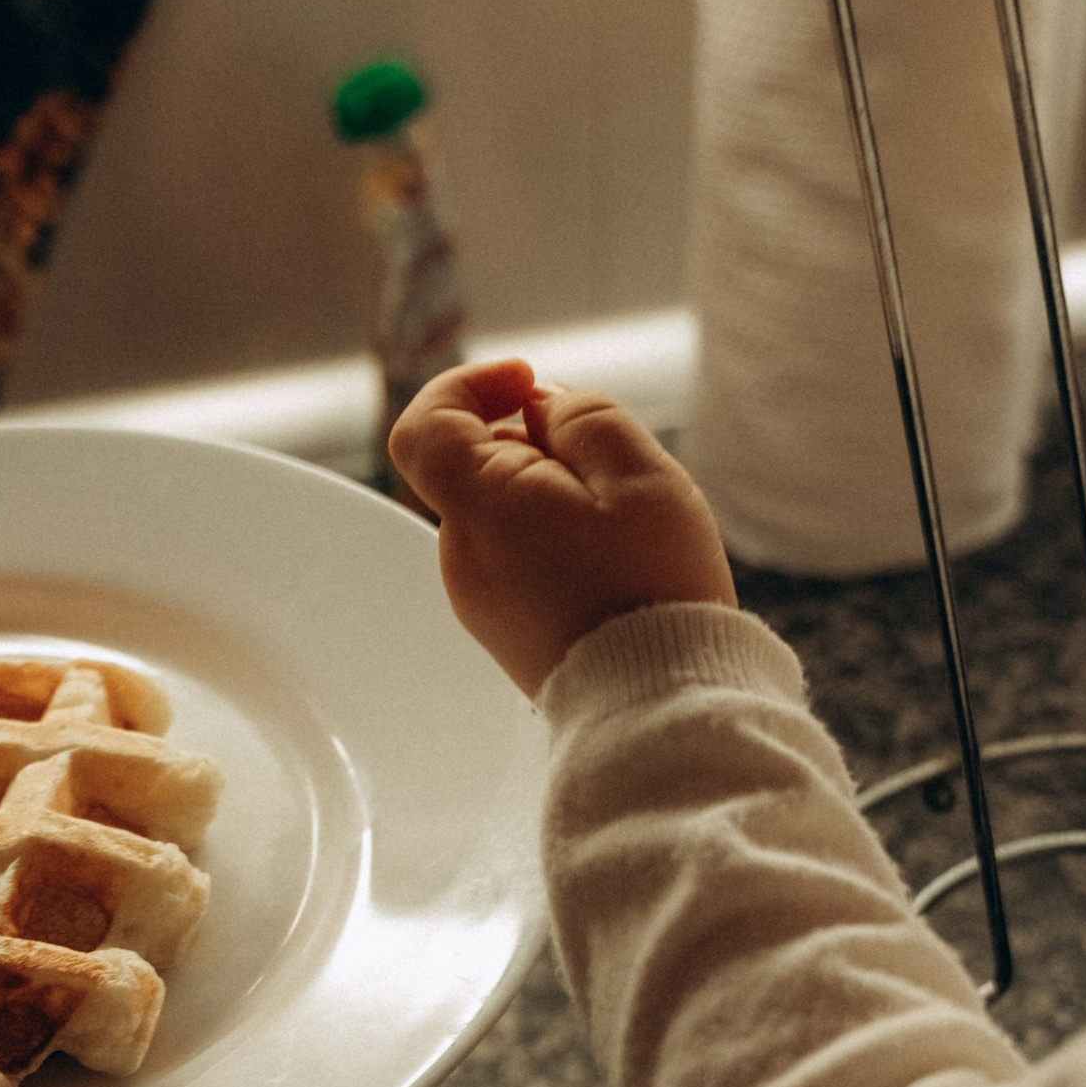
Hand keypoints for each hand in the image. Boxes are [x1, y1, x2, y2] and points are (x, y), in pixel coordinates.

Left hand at [388, 358, 735, 697]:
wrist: (660, 703)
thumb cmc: (654, 587)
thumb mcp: (638, 474)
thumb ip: (580, 419)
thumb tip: (539, 407)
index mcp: (481, 510)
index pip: (425, 426)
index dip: (469, 386)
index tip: (528, 383)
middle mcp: (461, 557)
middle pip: (478, 465)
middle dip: (539, 444)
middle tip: (614, 471)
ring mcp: (478, 599)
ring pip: (505, 512)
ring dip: (557, 495)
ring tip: (625, 529)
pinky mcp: (504, 629)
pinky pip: (519, 557)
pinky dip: (558, 540)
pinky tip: (615, 566)